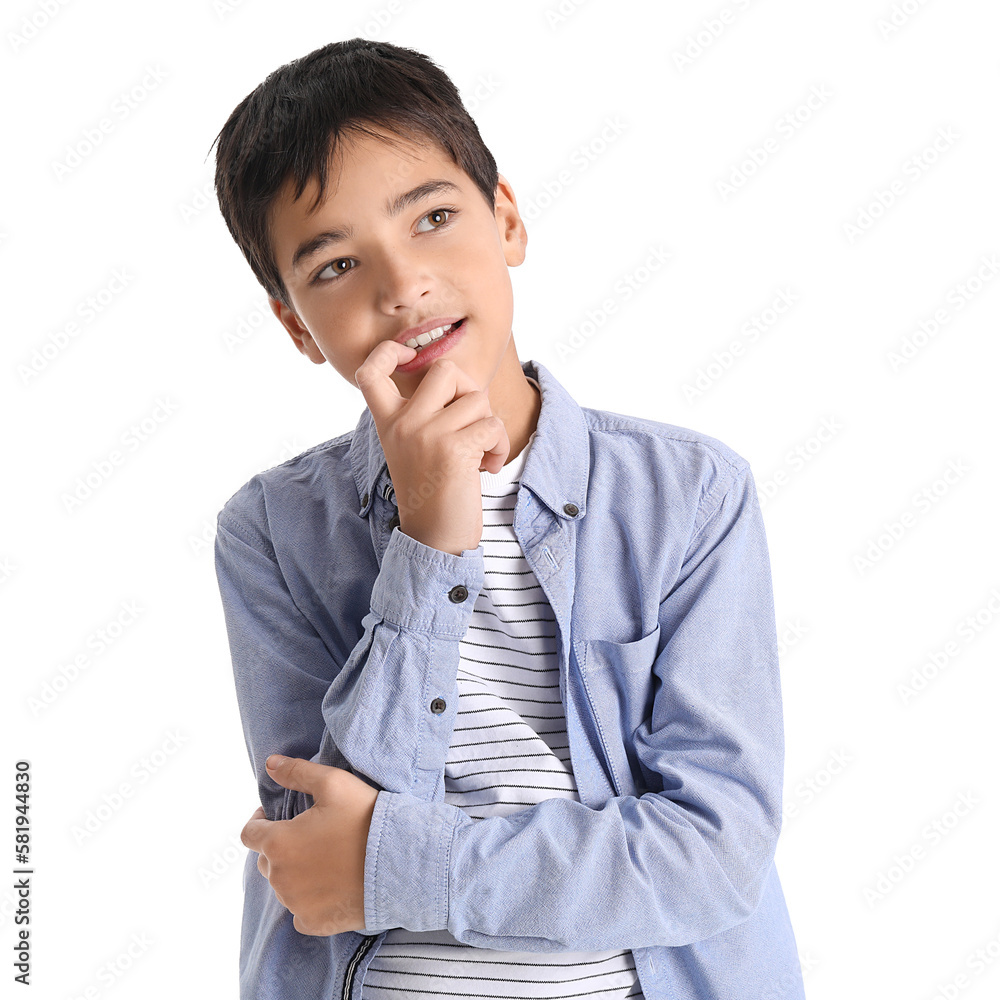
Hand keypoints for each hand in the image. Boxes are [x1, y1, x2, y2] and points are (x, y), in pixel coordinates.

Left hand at [240, 755, 379, 936]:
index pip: (249, 834)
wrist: (400, 862)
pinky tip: (330, 887)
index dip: (259, 821)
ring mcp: (295, 904)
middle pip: (267, 860)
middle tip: (311, 835)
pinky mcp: (314, 923)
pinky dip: (309, 900)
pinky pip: (299, 912)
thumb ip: (297, 772)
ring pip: (284, 885)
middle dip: (281, 846)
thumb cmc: (365, 818)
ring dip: (295, 872)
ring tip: (325, 859)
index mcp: (279, 843)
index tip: (275, 817)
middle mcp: (280, 878)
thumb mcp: (334, 784)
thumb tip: (270, 764)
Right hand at [355, 340, 509, 555]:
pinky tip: (489, 467)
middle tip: (471, 422)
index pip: (370, 372)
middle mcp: (403, 423)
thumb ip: (426, 413)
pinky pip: (492, 424)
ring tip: (482, 453)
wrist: (434, 538)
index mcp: (388, 422)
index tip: (407, 357)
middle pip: (446, 369)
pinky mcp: (454, 449)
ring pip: (478, 398)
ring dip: (490, 426)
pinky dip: (499, 445)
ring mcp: (427, 434)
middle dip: (470, 391)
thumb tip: (462, 381)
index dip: (388, 353)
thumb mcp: (415, 447)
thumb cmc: (433, 491)